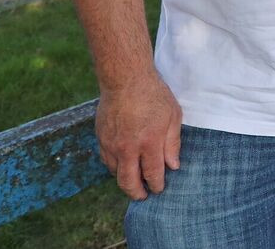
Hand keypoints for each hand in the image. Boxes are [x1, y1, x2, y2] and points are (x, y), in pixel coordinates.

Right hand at [96, 73, 181, 199]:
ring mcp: (112, 144)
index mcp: (149, 142)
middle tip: (144, 196)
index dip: (157, 185)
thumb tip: (173, 166)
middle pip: (129, 182)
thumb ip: (173, 143)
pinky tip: (123, 165)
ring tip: (134, 181)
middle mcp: (128, 147)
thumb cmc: (154, 94)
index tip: (159, 189)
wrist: (125, 79)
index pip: (152, 174)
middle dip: (137, 193)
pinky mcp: (101, 138)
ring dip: (125, 180)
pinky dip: (115, 167)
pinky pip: (106, 160)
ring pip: (115, 173)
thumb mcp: (173, 116)